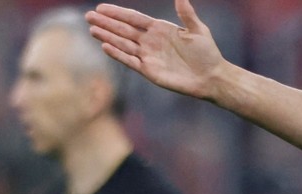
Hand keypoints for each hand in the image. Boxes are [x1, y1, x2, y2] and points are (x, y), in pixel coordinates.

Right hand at [85, 0, 224, 100]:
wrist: (212, 77)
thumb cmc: (207, 53)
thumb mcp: (198, 30)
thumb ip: (187, 14)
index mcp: (160, 29)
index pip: (134, 18)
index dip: (118, 13)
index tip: (101, 7)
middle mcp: (151, 41)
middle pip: (124, 30)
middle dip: (106, 23)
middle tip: (88, 16)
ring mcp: (149, 56)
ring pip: (123, 44)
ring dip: (108, 37)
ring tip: (92, 29)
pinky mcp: (149, 71)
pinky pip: (130, 61)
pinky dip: (118, 54)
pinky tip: (105, 46)